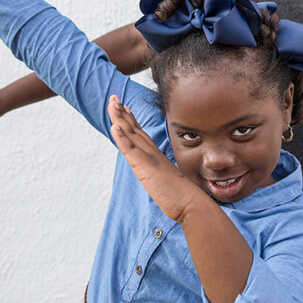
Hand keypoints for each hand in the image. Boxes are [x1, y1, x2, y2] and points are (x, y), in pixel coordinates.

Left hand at [108, 95, 201, 221]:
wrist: (190, 203)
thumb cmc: (181, 195)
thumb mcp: (166, 179)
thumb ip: (161, 171)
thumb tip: (158, 171)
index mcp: (155, 156)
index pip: (140, 134)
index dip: (131, 120)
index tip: (124, 107)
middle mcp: (151, 153)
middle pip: (134, 129)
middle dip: (122, 113)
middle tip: (114, 98)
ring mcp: (149, 159)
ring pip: (131, 135)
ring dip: (119, 119)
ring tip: (112, 104)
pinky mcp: (146, 167)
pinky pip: (131, 150)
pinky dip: (122, 137)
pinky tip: (115, 126)